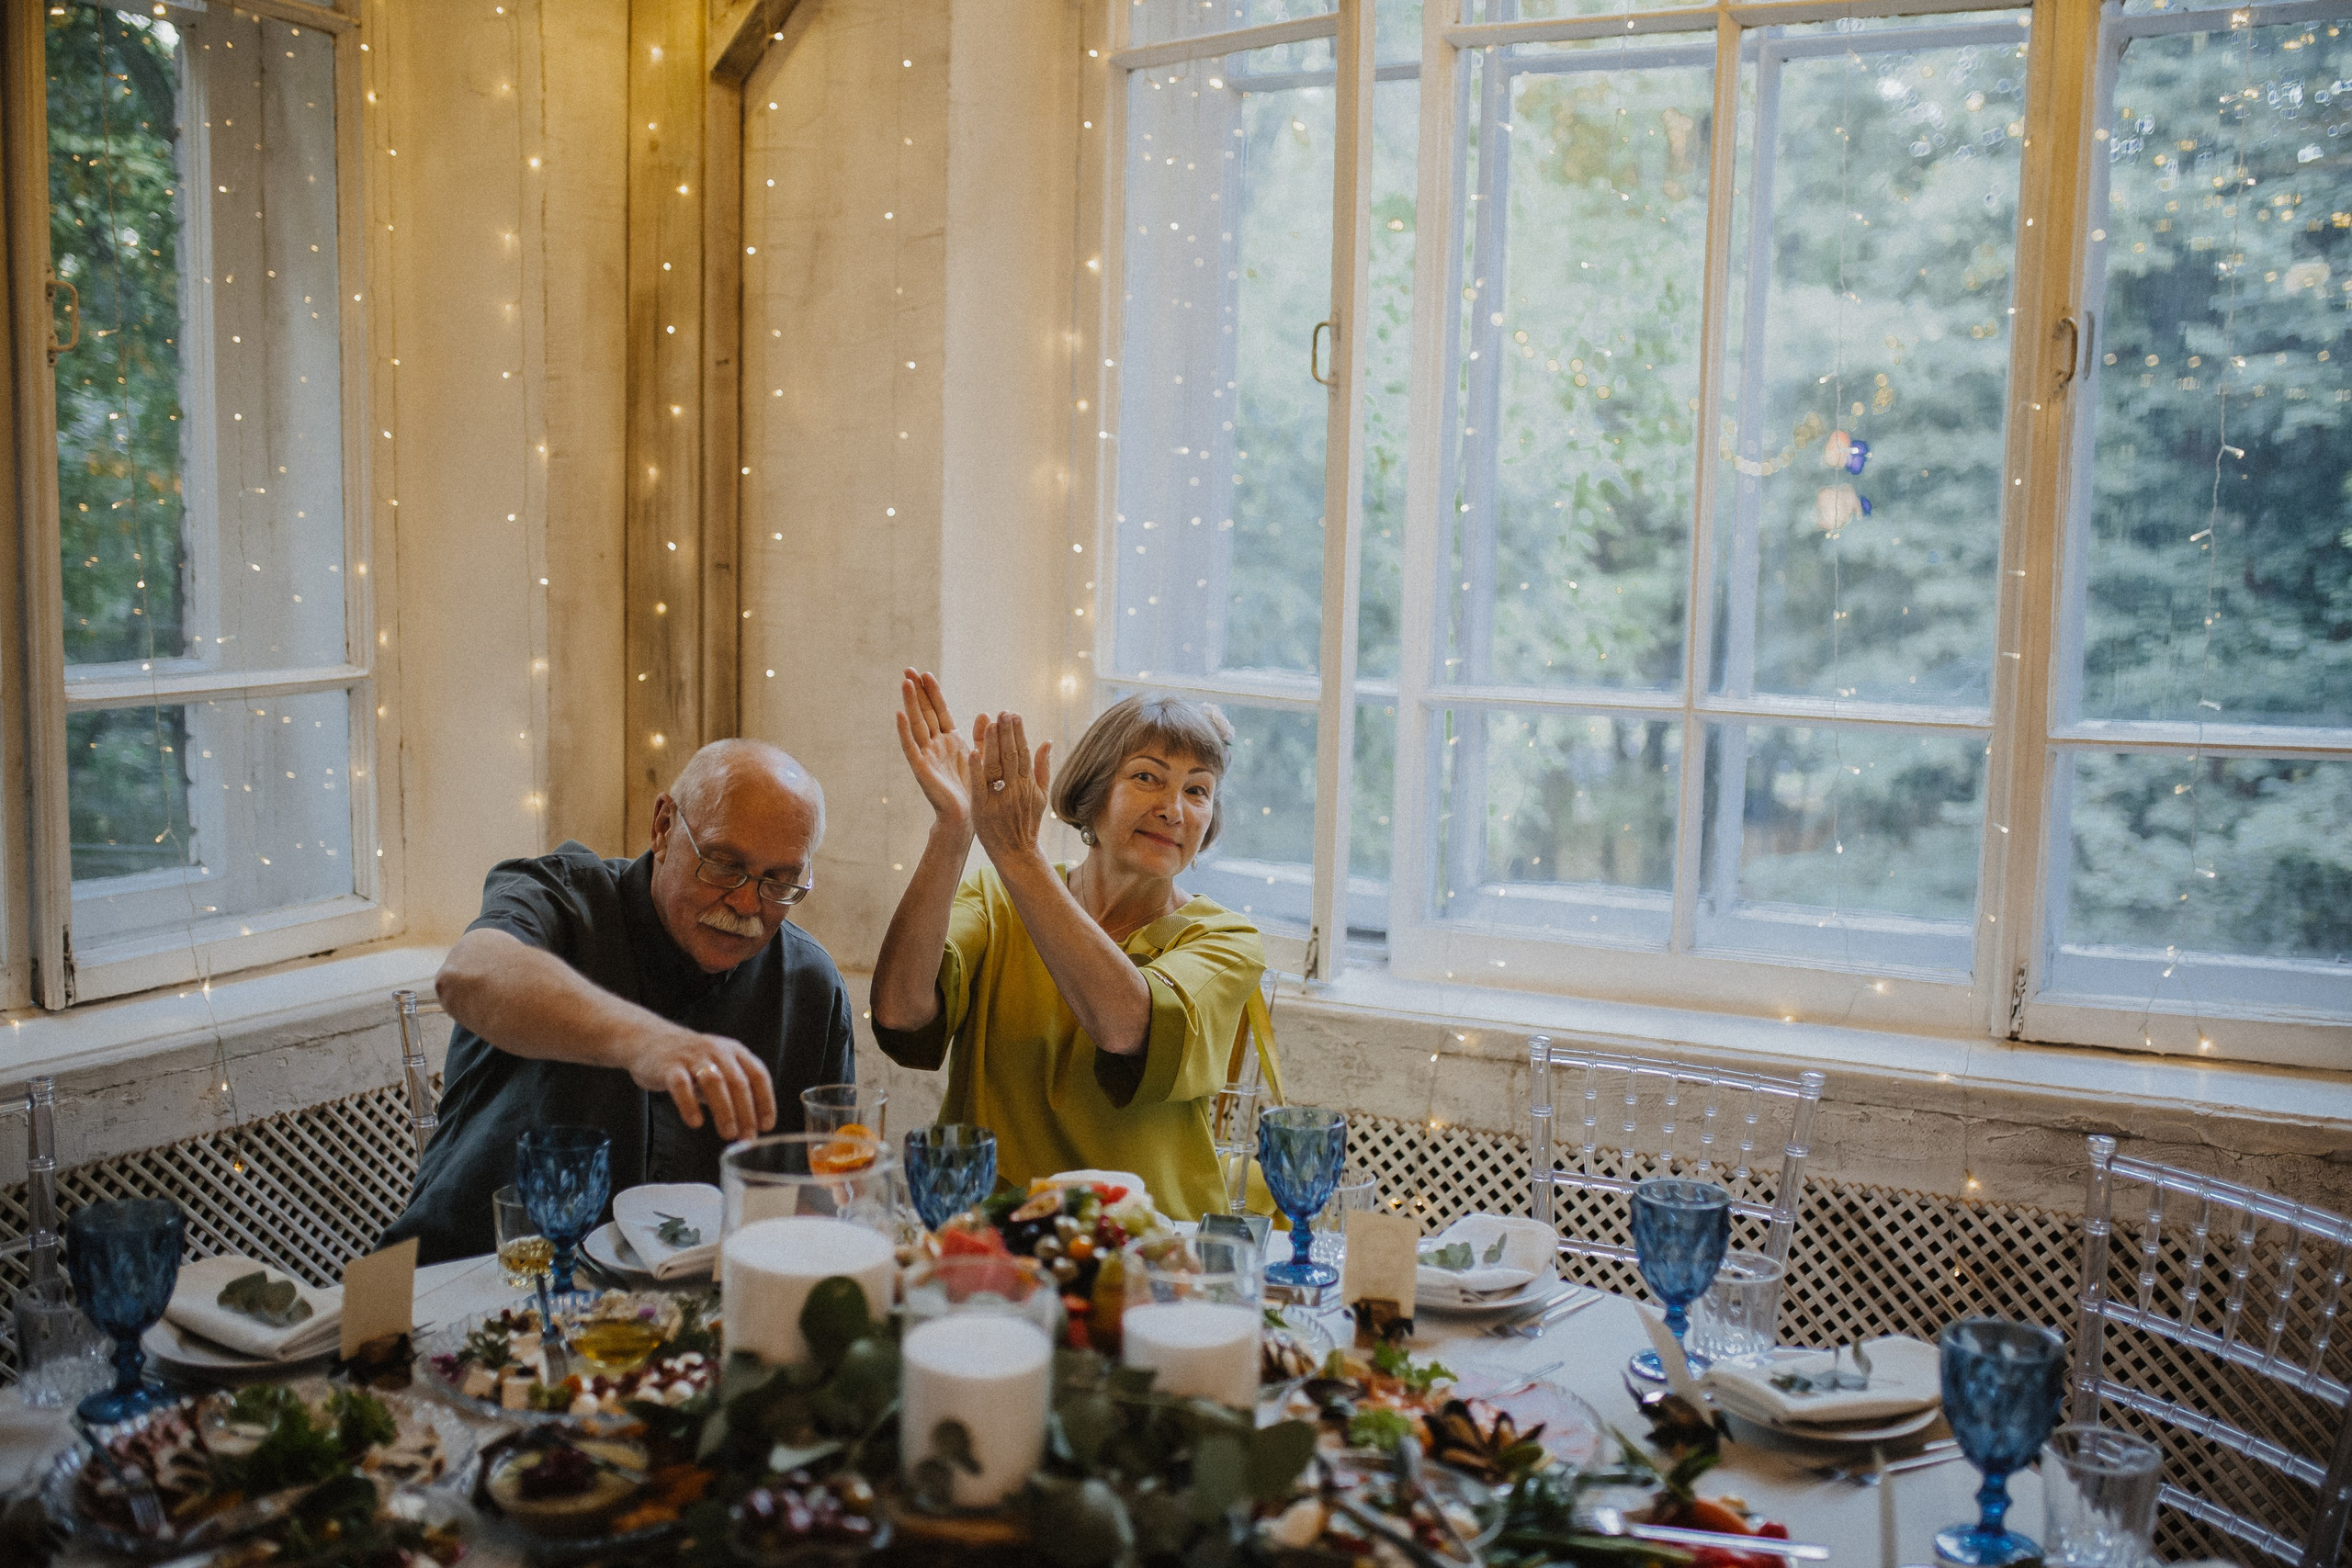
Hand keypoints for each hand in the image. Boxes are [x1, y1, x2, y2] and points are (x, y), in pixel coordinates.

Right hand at [632, 1027, 776, 1140]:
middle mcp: (717, 1051)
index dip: (765, 1101)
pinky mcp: (669, 1066)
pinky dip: (690, 1105)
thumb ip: (732, 1092)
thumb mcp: (718, 1069)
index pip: (758, 1075)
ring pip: (714, 1083)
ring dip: (725, 1111)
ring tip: (728, 1134)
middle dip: (746, 1112)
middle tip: (746, 1137)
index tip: (765, 1126)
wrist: (649, 1039)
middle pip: (738, 1082)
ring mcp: (692, 1057)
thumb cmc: (690, 1062)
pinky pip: (681, 1086)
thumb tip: (751, 1126)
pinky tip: (696, 1123)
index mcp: (734, 1051)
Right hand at [895, 669, 974, 837]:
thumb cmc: (973, 790)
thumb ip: (982, 736)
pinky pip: (911, 747)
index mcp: (950, 741)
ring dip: (910, 704)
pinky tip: (899, 714)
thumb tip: (985, 714)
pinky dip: (904, 731)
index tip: (925, 673)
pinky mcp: (921, 769)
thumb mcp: (981, 758)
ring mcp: (927, 756)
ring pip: (916, 725)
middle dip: (917, 691)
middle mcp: (935, 745)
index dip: (932, 692)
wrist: (967, 816)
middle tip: (907, 669)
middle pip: (925, 712)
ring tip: (905, 683)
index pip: (939, 711)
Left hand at [967, 710, 1051, 867]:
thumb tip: (1047, 741)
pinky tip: (973, 752)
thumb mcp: (1041, 796)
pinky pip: (980, 786)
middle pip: (1011, 755)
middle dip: (1007, 732)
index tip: (1014, 714)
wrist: (1017, 853)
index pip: (1023, 752)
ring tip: (990, 723)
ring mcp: (999, 798)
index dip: (1018, 732)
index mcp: (1028, 784)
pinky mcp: (983, 808)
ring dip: (993, 744)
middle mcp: (1015, 788)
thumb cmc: (1027, 824)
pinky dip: (977, 769)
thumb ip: (1043, 768)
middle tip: (1003, 712)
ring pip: (996, 766)